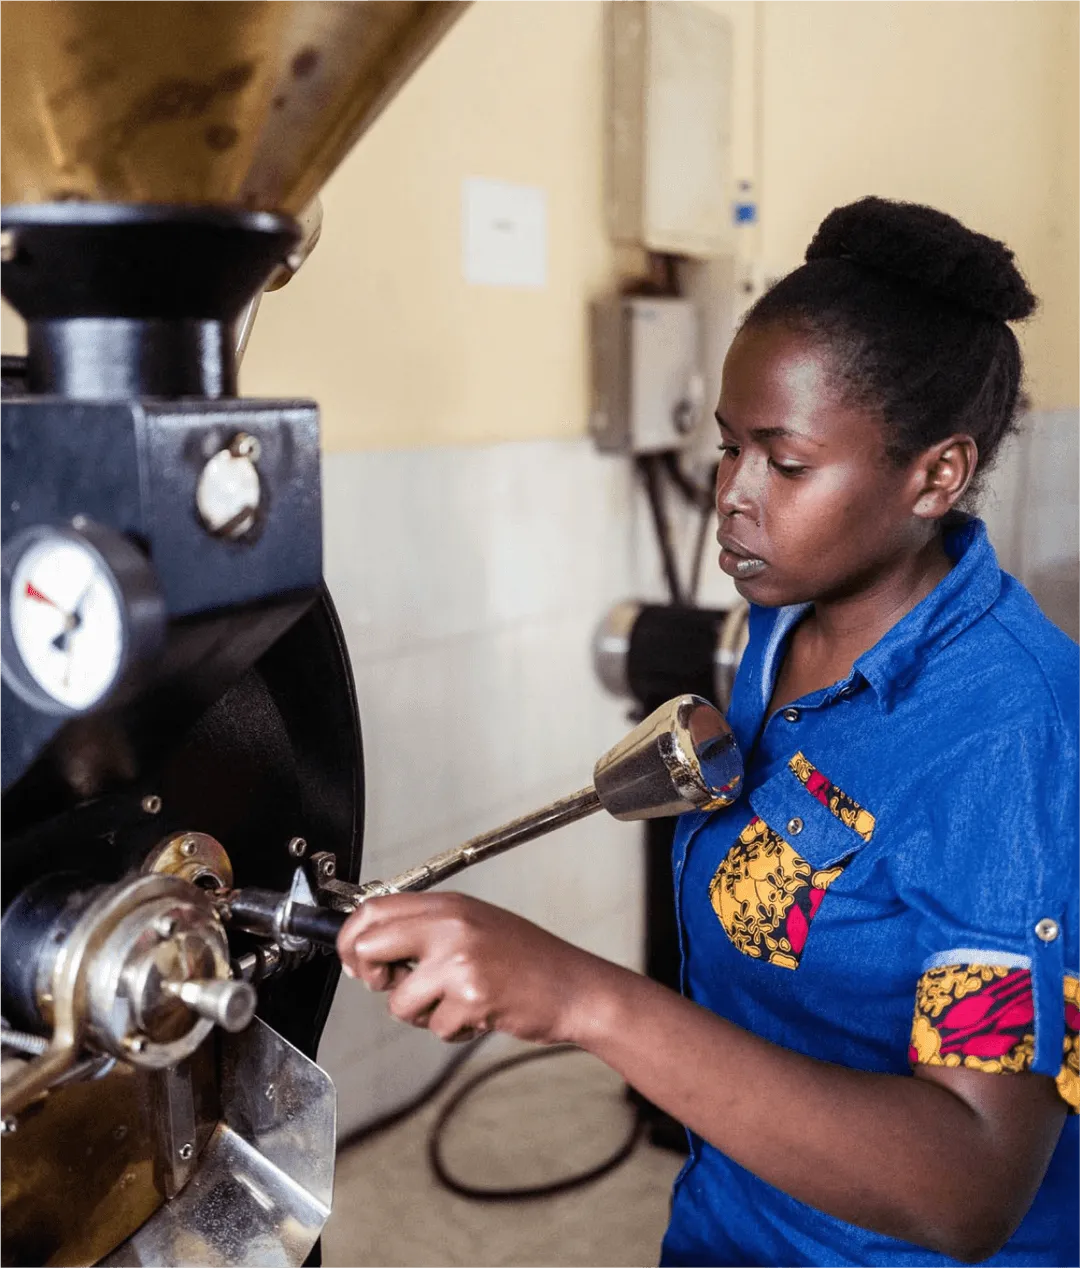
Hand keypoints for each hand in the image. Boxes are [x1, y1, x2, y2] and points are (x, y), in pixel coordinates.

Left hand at [336, 892, 608, 1045]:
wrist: (573, 986)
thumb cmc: (526, 960)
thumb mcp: (474, 926)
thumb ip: (427, 930)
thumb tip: (369, 946)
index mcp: (449, 905)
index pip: (374, 909)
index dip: (350, 938)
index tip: (353, 960)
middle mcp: (452, 926)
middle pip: (369, 947)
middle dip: (370, 977)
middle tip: (392, 984)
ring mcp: (461, 960)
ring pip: (398, 1000)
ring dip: (420, 1013)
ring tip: (455, 1002)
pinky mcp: (472, 996)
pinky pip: (434, 1026)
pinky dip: (452, 1029)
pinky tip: (479, 1013)